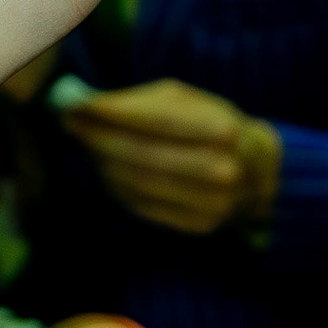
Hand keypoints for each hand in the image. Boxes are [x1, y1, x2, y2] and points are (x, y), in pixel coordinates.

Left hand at [64, 78, 279, 234]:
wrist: (257, 172)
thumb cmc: (209, 124)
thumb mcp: (185, 100)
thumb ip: (138, 102)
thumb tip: (83, 104)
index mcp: (223, 129)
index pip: (152, 120)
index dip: (108, 113)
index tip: (75, 104)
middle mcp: (222, 170)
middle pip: (140, 155)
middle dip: (97, 138)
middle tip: (70, 124)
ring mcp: (212, 204)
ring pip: (136, 183)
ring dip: (102, 163)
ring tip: (86, 144)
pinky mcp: (200, 226)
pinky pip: (142, 206)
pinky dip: (116, 186)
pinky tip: (107, 170)